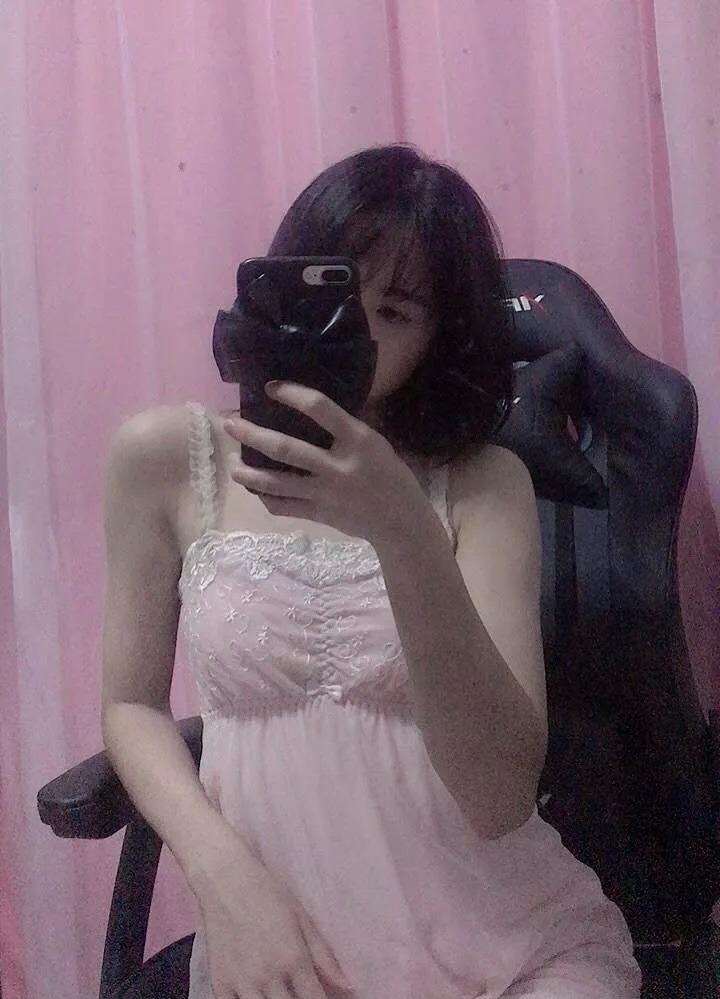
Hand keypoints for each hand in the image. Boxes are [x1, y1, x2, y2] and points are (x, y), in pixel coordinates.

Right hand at [192, 840, 354, 998]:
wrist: (225, 879)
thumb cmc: (268, 893)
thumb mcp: (302, 918)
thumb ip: (324, 955)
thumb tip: (348, 986)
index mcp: (293, 959)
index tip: (325, 998)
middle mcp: (269, 976)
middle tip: (299, 991)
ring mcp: (242, 984)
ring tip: (280, 992)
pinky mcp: (220, 985)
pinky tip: (258, 994)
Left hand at [223, 381, 424, 544]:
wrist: (400, 521)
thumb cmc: (391, 476)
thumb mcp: (375, 443)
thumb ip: (346, 429)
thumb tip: (313, 408)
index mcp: (357, 440)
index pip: (320, 408)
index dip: (292, 394)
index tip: (270, 388)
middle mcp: (337, 466)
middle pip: (285, 448)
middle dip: (252, 435)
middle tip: (230, 425)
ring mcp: (324, 493)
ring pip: (276, 483)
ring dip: (248, 473)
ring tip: (231, 464)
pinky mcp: (317, 514)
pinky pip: (282, 506)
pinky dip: (265, 498)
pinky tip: (255, 489)